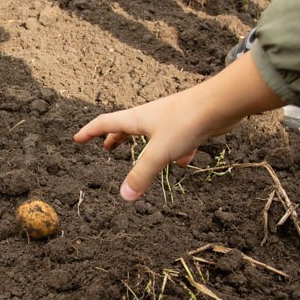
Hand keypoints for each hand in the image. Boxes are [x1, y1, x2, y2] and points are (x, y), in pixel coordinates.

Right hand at [74, 53, 285, 200]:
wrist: (222, 103)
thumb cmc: (186, 122)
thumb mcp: (159, 152)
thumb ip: (141, 175)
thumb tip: (124, 196)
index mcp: (137, 119)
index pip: (105, 123)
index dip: (89, 132)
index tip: (77, 139)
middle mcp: (151, 117)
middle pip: (126, 126)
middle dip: (114, 138)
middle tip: (105, 148)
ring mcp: (171, 120)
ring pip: (151, 134)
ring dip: (142, 145)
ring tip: (140, 158)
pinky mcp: (189, 126)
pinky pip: (176, 140)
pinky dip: (174, 152)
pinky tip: (183, 162)